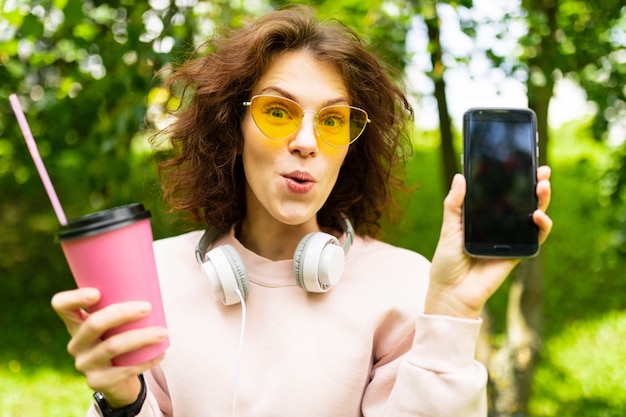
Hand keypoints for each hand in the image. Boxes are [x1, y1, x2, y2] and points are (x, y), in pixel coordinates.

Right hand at [51, 288, 166, 406]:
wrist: (119, 379)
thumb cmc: (121, 338)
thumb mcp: (117, 321)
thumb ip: (124, 301)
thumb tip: (151, 270)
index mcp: (76, 323)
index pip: (62, 306)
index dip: (74, 298)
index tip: (97, 292)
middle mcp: (76, 343)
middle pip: (93, 324)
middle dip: (122, 313)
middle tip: (147, 307)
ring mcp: (85, 364)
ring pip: (112, 347)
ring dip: (141, 337)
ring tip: (163, 332)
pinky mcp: (98, 382)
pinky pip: (124, 370)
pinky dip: (146, 360)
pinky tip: (161, 353)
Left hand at [425, 166, 552, 318]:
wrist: (451, 292)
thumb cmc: (446, 261)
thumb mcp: (448, 228)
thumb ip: (455, 204)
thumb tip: (460, 176)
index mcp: (482, 217)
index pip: (501, 194)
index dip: (513, 179)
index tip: (521, 162)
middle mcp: (498, 225)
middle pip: (522, 202)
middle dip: (534, 185)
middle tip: (541, 171)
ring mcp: (510, 239)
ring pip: (533, 216)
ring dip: (542, 201)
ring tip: (543, 187)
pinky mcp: (517, 254)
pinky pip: (534, 238)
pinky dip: (541, 227)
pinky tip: (539, 216)